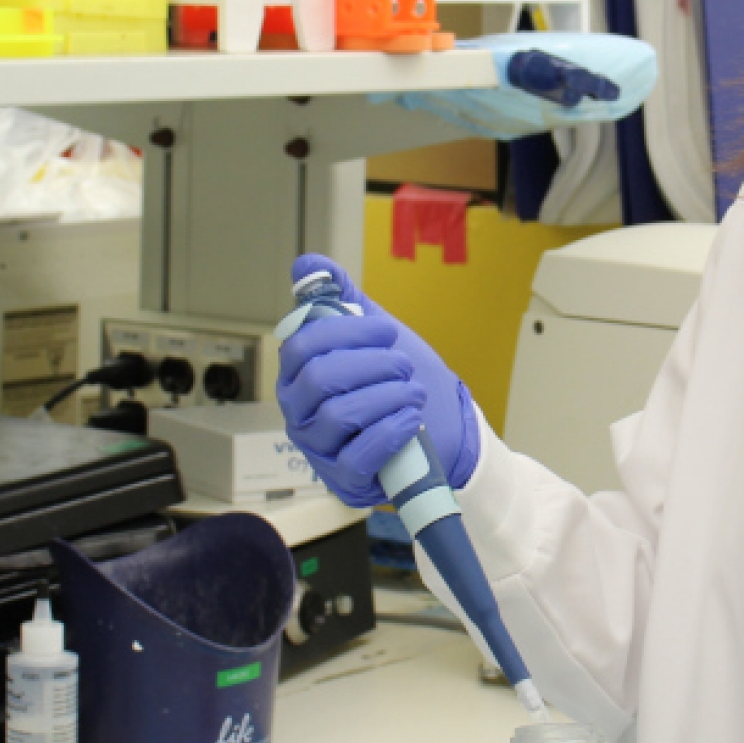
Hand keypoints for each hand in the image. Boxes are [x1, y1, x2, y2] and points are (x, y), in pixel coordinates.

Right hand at [277, 253, 479, 505]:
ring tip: (413, 392)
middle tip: (402, 364)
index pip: (301, 346)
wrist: (444, 428)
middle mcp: (301, 412)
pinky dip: (389, 432)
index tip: (386, 330)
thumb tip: (306, 263)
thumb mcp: (372, 335)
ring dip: (386, 397)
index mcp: (299, 374)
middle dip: (370, 365)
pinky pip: (357, 456)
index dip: (345, 333)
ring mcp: (320, 448)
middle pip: (318, 380)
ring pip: (339, 416)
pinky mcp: (345, 478)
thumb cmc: (399, 382)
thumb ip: (339, 299)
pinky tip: (411, 419)